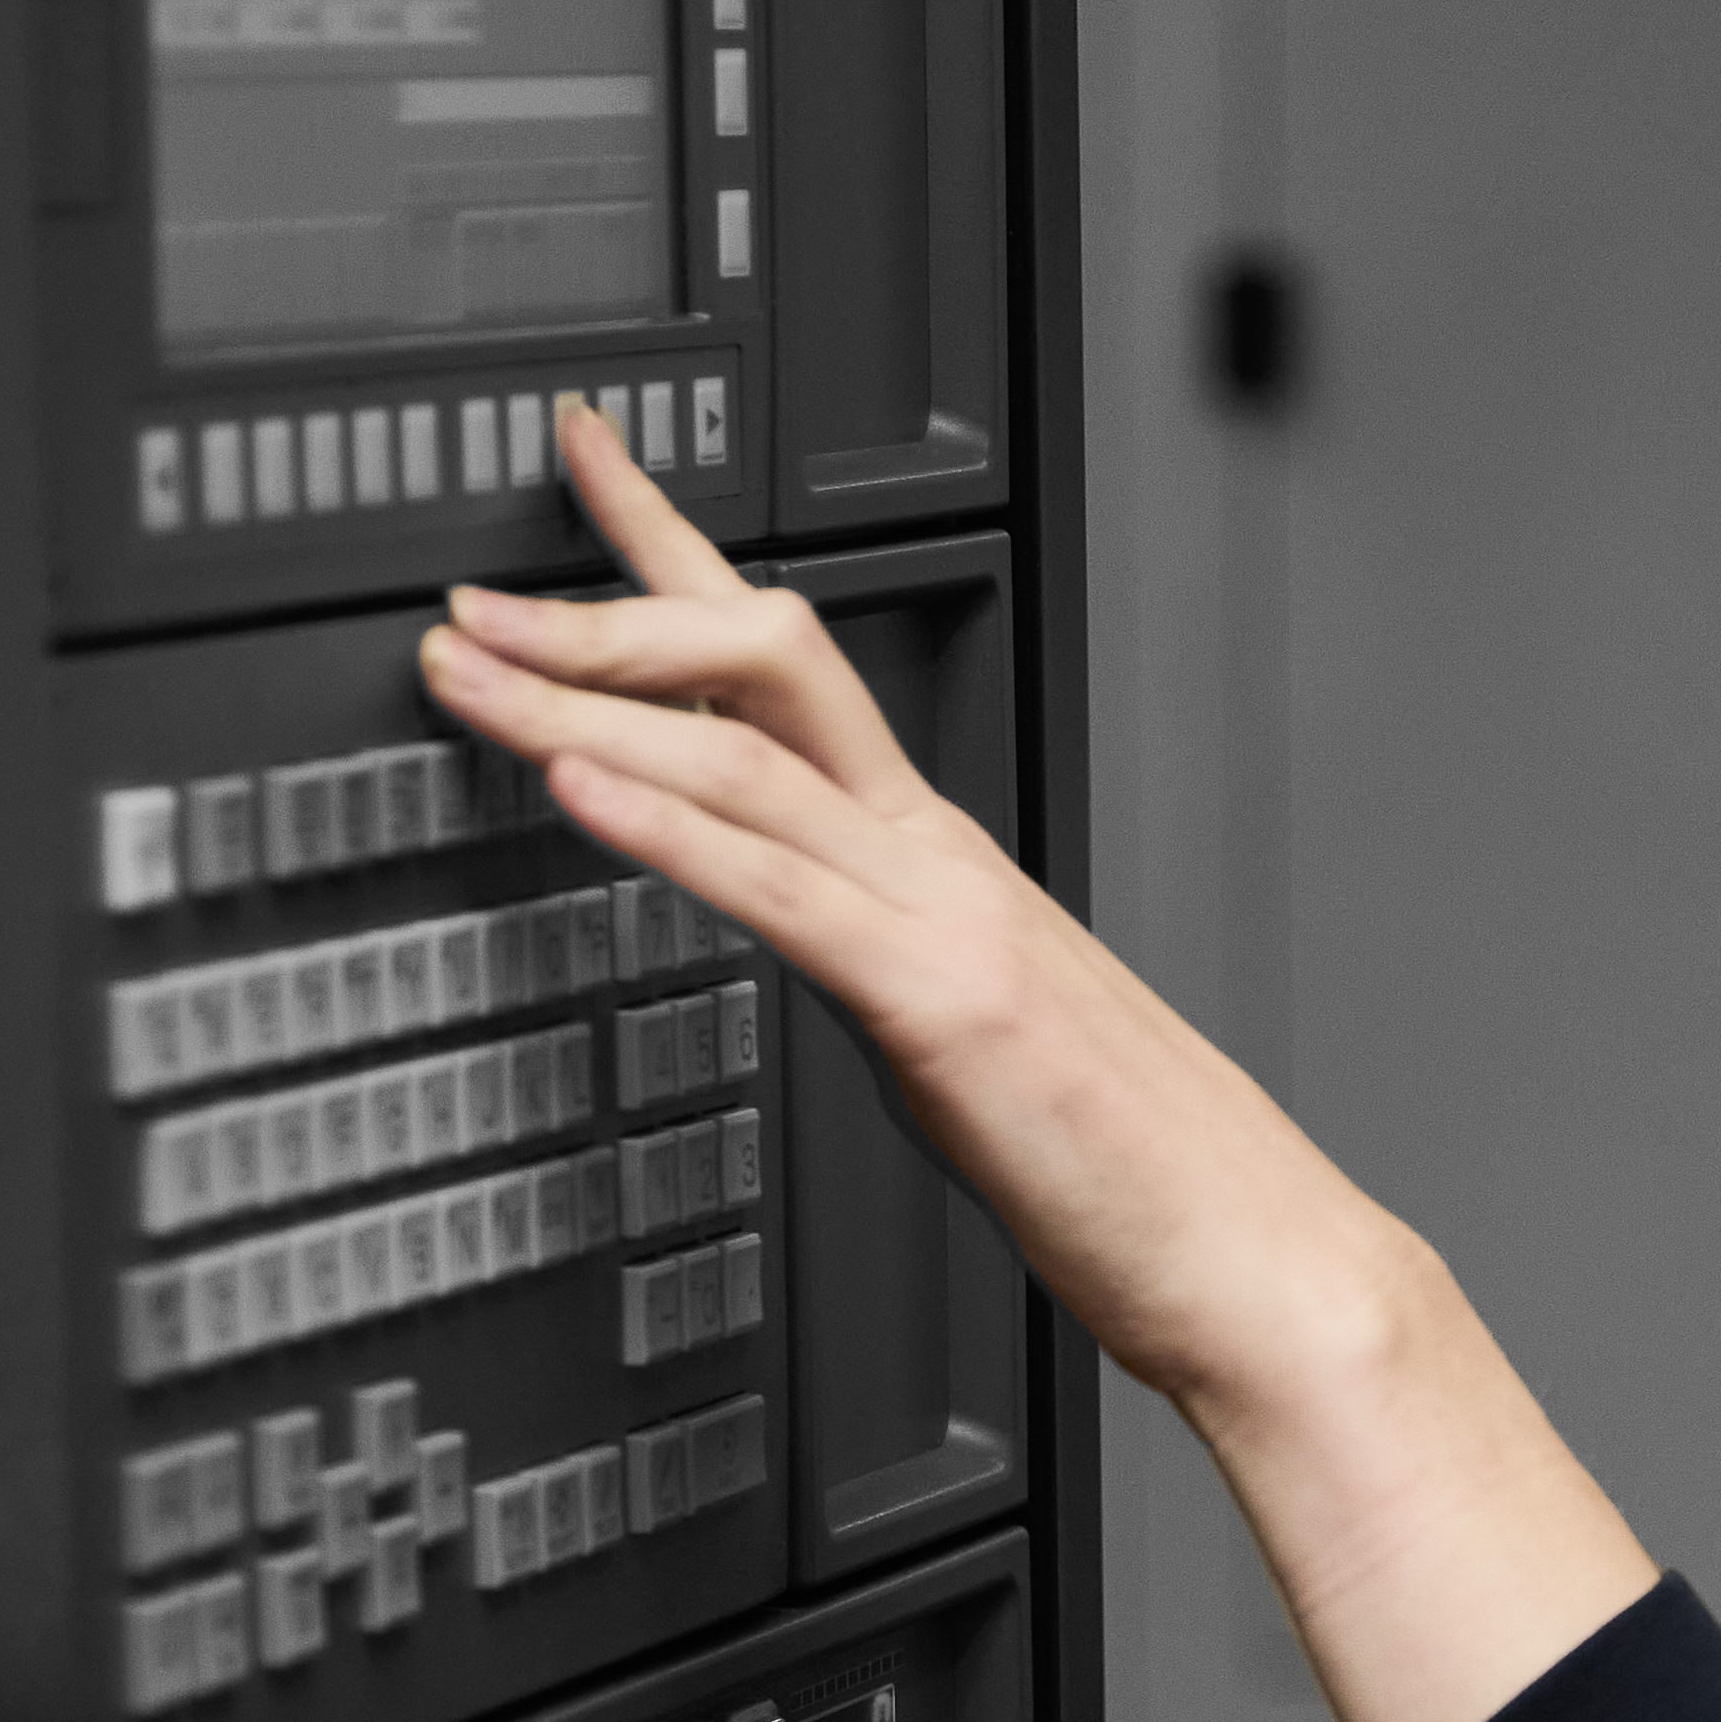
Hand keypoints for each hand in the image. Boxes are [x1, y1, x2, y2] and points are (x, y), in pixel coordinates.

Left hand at [415, 407, 1656, 1721]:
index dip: (673, 548)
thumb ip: (874, 963)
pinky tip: (579, 790)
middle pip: (762, 659)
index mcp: (937, 859)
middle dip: (600, 613)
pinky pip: (786, 893)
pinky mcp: (943, 1008)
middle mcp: (936, 857)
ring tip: (467, 676)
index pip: (790, 656)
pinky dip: (670, 829)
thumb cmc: (1130, 1172)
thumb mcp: (966, 1035)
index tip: (585, 465)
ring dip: (586, 704)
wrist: (1255, 1256)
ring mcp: (944, 919)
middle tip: (466, 598)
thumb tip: (793, 944)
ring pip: (748, 754)